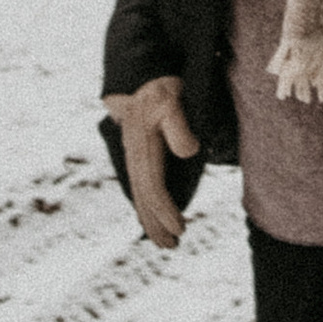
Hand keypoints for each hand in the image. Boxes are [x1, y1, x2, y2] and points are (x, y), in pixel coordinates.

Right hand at [104, 77, 197, 247]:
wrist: (138, 75)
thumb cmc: (159, 89)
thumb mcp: (171, 101)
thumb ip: (179, 126)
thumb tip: (189, 152)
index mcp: (142, 150)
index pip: (154, 189)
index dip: (166, 212)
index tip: (181, 229)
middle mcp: (134, 157)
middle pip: (143, 199)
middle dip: (156, 224)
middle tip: (172, 246)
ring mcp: (133, 156)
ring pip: (139, 195)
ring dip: (150, 219)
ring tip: (164, 240)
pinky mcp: (136, 154)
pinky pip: (140, 186)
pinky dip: (146, 205)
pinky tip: (153, 215)